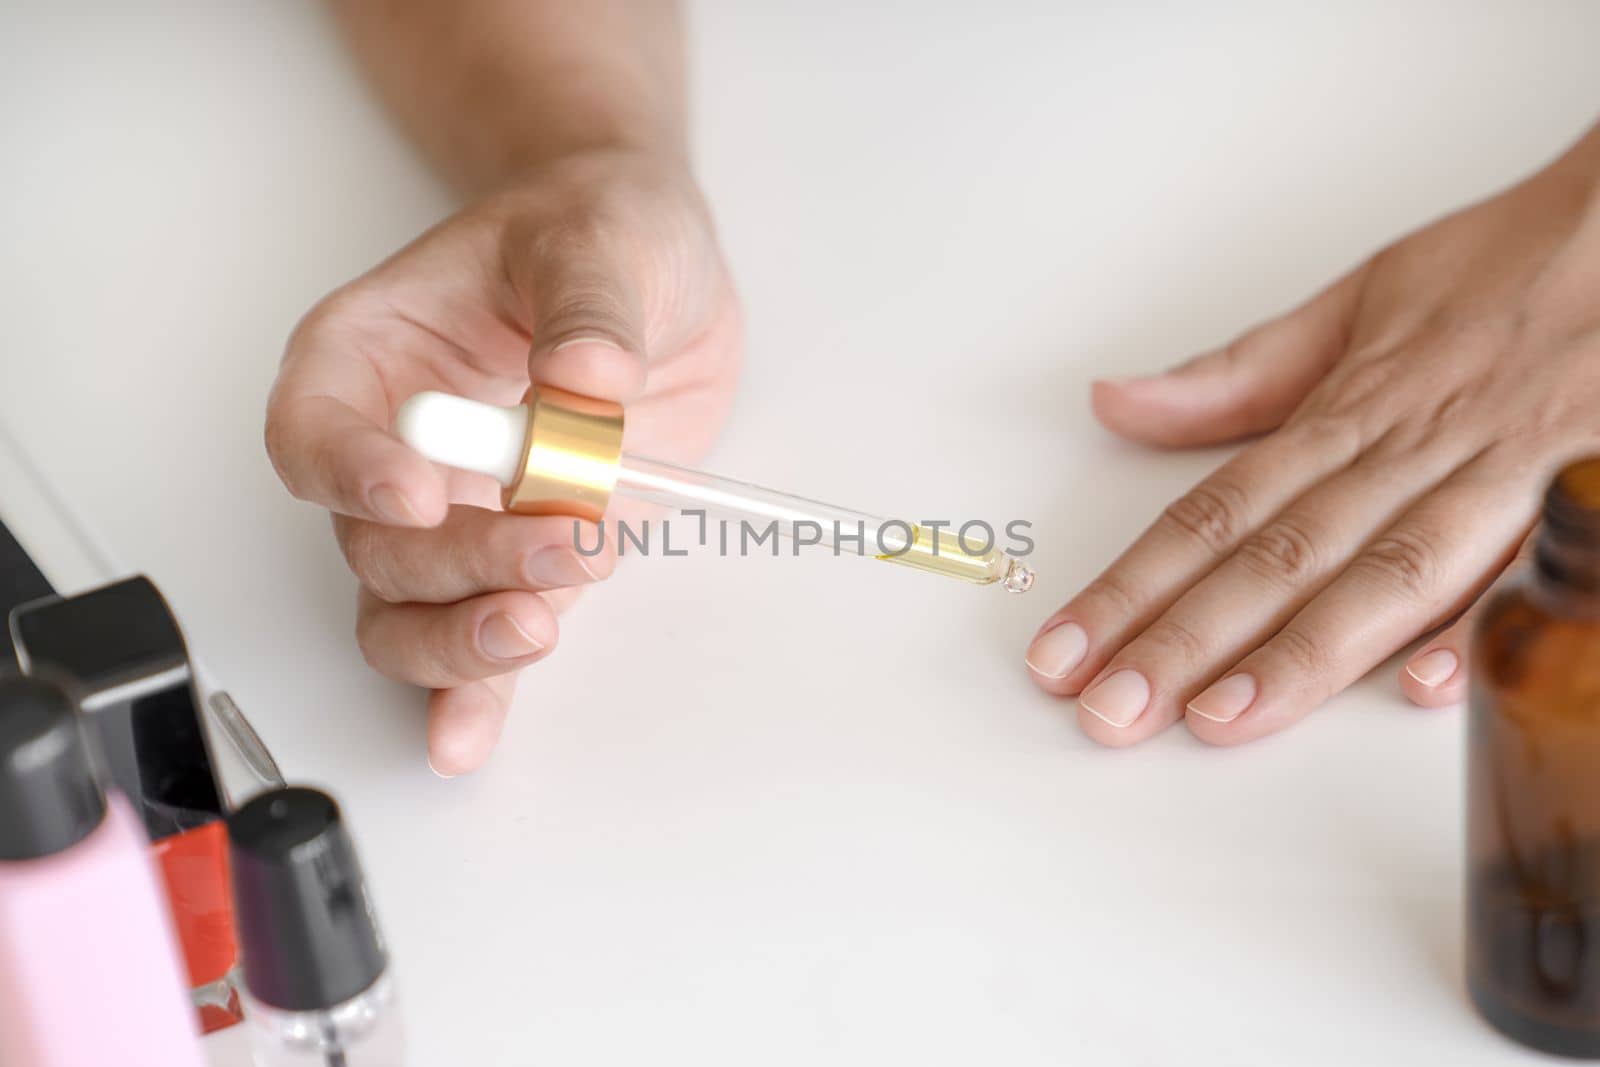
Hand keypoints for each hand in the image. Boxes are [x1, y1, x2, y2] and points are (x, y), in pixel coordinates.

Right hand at [266, 149, 740, 773]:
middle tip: (554, 540)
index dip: (350, 470)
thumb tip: (587, 381)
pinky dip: (475, 692)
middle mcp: (397, 448)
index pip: (315, 425)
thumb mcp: (601, 241)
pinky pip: (477, 638)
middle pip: (375, 541)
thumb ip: (589, 313)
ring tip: (540, 622)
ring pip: (409, 609)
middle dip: (459, 562)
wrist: (652, 275)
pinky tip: (468, 737)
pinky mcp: (521, 557)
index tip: (418, 493)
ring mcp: (458, 515)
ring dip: (465, 636)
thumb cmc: (594, 232)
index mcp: (375, 354)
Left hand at [1026, 124, 1599, 745]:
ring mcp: (1500, 473)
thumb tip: (1115, 403)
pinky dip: (1475, 622)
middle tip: (1107, 711)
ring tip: (1214, 721)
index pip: (1213, 513)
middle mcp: (1412, 448)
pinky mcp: (1585, 488)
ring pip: (1383, 573)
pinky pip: (1522, 562)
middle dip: (1184, 641)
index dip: (1130, 586)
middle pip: (1276, 557)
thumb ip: (1238, 376)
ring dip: (1298, 653)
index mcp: (1351, 409)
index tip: (1062, 650)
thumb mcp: (1358, 304)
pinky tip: (1415, 685)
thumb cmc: (1507, 270)